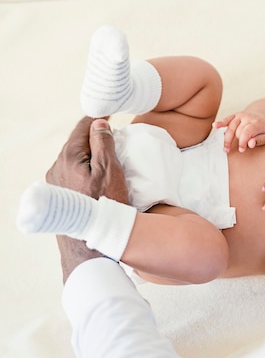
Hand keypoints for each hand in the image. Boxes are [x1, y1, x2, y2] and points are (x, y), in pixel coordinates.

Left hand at [47, 117, 128, 282]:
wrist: (91, 244)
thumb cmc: (104, 207)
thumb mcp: (110, 170)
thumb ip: (103, 144)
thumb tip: (99, 124)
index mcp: (68, 157)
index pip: (82, 127)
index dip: (97, 118)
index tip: (111, 114)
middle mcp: (57, 167)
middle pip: (77, 142)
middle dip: (94, 136)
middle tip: (114, 133)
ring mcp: (56, 182)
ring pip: (75, 158)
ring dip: (90, 153)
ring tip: (109, 153)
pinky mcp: (60, 194)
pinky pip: (73, 172)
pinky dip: (86, 167)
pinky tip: (98, 174)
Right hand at [213, 111, 264, 152]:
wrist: (263, 118)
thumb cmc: (263, 130)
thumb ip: (259, 140)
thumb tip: (250, 144)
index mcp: (257, 123)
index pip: (247, 132)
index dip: (243, 142)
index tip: (241, 150)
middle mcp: (248, 117)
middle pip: (238, 131)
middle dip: (238, 141)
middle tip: (239, 150)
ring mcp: (241, 115)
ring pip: (231, 127)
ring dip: (227, 139)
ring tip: (226, 150)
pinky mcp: (235, 115)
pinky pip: (227, 119)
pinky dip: (220, 123)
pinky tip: (215, 125)